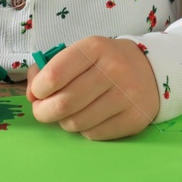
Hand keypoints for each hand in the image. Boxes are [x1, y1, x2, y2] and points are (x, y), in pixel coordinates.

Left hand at [25, 37, 159, 139]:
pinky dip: (84, 129)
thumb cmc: (104, 62)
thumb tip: (31, 95)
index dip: (38, 89)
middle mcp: (113, 69)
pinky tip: (91, 117)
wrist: (150, 71)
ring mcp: (126, 96)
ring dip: (65, 121)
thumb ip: (49, 69)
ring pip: (76, 122)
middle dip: (44, 112)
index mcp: (95, 48)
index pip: (55, 74)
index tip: (37, 93)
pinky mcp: (133, 119)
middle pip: (63, 103)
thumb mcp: (80, 53)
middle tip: (43, 110)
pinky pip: (93, 134)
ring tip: (71, 112)